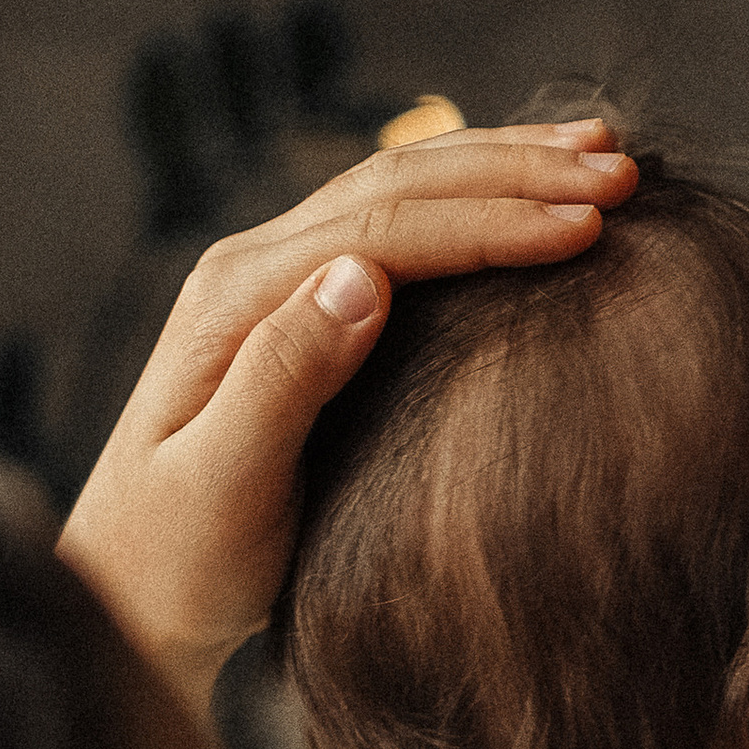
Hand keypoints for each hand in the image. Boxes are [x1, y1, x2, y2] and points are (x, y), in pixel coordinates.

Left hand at [56, 118, 637, 712]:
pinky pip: (400, 226)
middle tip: (624, 168)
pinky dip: (473, 200)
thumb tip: (365, 275)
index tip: (590, 225)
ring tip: (599, 151)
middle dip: (518, 169)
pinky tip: (528, 195)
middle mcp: (255, 268)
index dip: (492, 220)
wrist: (124, 597)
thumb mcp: (225, 483)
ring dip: (505, 164)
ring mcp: (277, 282)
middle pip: (401, 184)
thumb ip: (286, 377)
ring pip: (405, 188)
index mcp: (239, 298)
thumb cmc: (176, 561)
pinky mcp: (300, 310)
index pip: (385, 229)